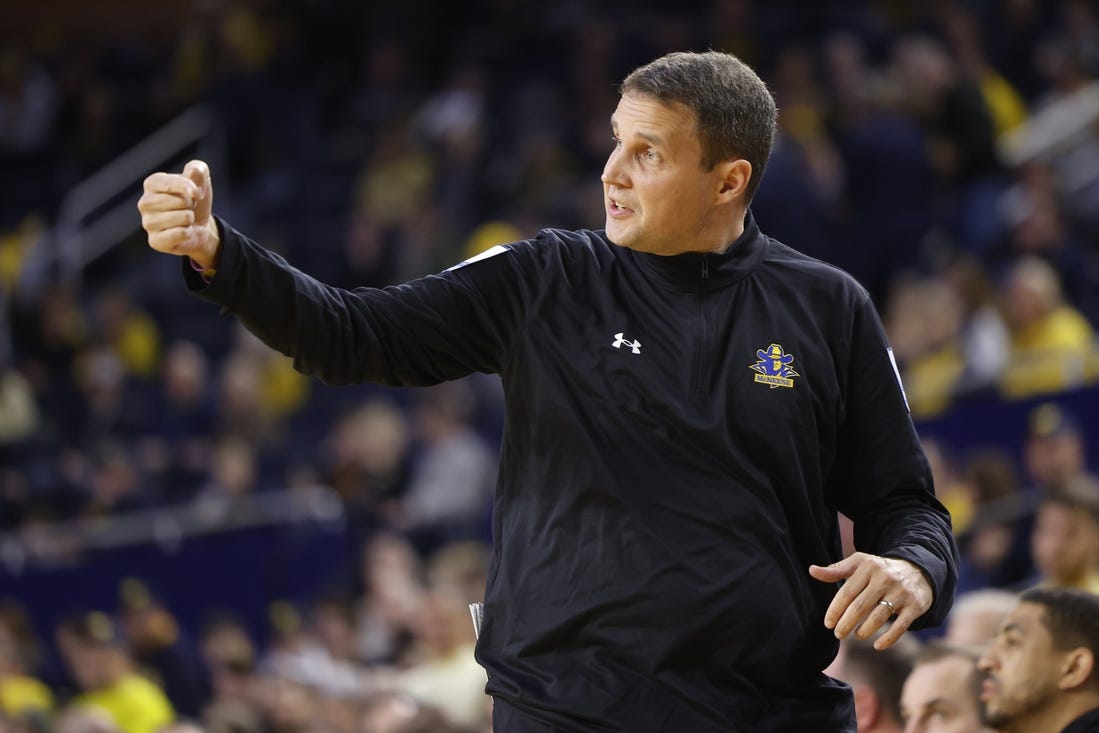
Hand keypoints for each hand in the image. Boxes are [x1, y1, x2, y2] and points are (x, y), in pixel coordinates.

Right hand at [138, 159, 219, 268]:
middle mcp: (144, 203)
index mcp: (152, 184)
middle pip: (179, 201)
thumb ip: (198, 169)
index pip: (171, 182)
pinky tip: (183, 232)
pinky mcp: (154, 241)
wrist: (200, 227)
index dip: (189, 188)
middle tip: (187, 209)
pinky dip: (187, 233)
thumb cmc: (195, 201)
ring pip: (181, 218)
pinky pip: (179, 234)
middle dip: (191, 205)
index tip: (198, 194)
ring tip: (184, 220)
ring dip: (190, 219)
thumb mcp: (201, 181)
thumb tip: (192, 171)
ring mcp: (147, 223)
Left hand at [809, 552, 932, 649]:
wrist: (919, 571)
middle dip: (846, 623)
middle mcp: (885, 579)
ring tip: (856, 635)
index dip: (835, 609)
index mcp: (868, 567)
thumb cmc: (880, 570)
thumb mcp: (860, 564)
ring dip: (864, 630)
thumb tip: (812, 570)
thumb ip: (836, 569)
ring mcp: (901, 593)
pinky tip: (877, 646)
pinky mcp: (914, 606)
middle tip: (838, 634)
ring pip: (878, 617)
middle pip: (860, 606)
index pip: (847, 592)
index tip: (827, 623)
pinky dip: (888, 638)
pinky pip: (900, 626)